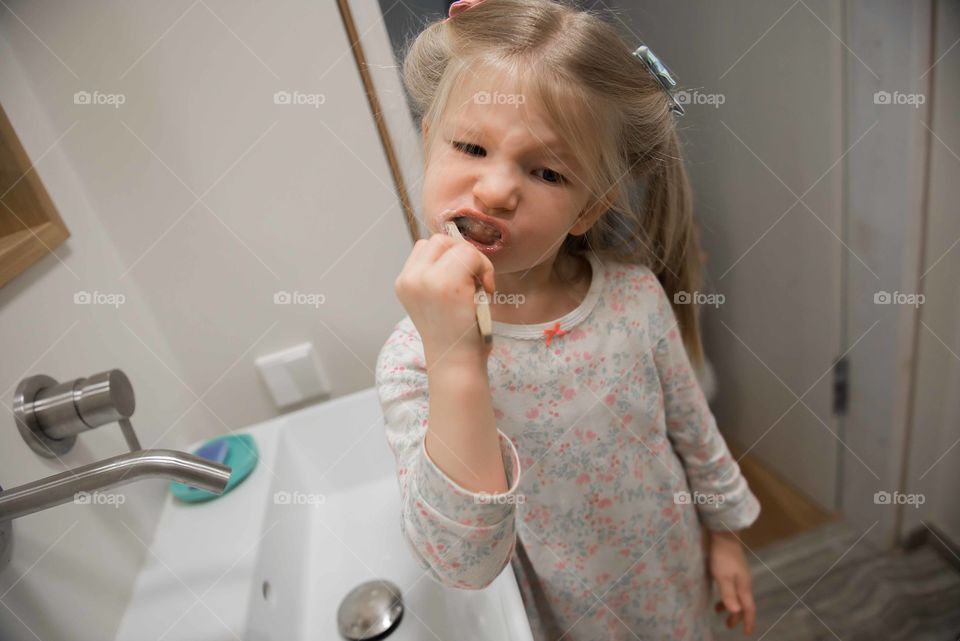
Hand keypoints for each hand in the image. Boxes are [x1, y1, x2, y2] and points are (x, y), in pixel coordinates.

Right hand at [394, 233, 495, 369]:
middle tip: (477, 282)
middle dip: (464, 255)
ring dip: (476, 261)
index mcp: (405, 283)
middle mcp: (410, 279)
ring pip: (456, 245)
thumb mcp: (437, 300)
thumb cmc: (455, 336)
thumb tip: (463, 248)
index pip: (427, 247)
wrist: (456, 364)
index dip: (451, 259)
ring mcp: (425, 280)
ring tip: (481, 287)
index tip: (464, 284)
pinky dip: (484, 268)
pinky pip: (470, 255)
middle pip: (440, 240)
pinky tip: (486, 291)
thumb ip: (440, 275)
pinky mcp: (445, 284)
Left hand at [708, 530, 755, 634]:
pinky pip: (733, 587)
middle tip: (728, 626)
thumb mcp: (722, 577)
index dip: (748, 621)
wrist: (724, 535)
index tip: (747, 633)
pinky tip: (718, 593)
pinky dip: (727, 595)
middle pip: (744, 603)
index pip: (749, 608)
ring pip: (737, 595)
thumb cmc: (722, 557)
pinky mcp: (734, 569)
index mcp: (744, 586)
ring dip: (730, 605)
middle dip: (737, 616)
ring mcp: (740, 575)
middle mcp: (745, 582)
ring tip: (718, 611)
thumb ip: (729, 594)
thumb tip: (736, 611)